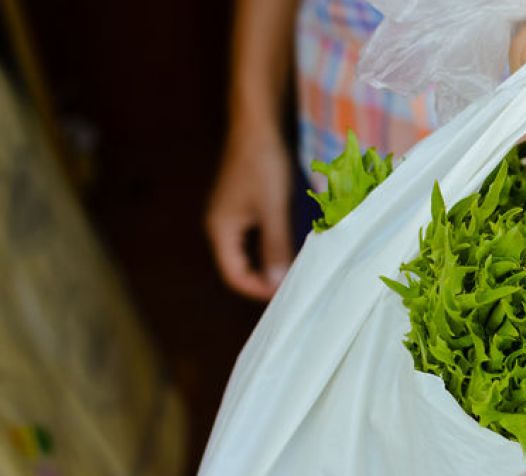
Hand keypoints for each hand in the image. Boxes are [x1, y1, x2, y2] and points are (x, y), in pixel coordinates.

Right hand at [205, 128, 292, 301]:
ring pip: (252, 250)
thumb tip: (276, 282)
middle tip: (296, 285)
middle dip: (267, 278)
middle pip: (241, 265)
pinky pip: (258, 235)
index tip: (286, 295)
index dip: (258, 289)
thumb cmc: (263, 165)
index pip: (235, 275)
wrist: (258, 125)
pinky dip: (274, 244)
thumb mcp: (273, 209)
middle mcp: (222, 225)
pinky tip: (295, 244)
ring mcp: (233, 214)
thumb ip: (275, 246)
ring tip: (298, 269)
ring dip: (273, 261)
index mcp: (221, 230)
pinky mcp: (246, 204)